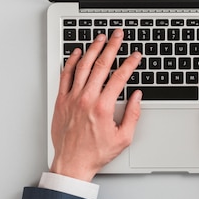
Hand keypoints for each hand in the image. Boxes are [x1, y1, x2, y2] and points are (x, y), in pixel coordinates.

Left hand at [50, 29, 142, 181]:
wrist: (72, 164)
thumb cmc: (95, 153)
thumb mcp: (123, 138)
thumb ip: (132, 115)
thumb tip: (136, 97)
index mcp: (103, 107)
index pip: (120, 77)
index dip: (130, 63)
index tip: (136, 56)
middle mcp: (86, 99)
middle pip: (101, 65)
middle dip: (112, 47)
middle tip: (118, 35)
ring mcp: (72, 98)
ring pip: (83, 66)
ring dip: (93, 49)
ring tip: (100, 38)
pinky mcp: (61, 101)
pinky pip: (65, 76)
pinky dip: (71, 62)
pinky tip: (77, 53)